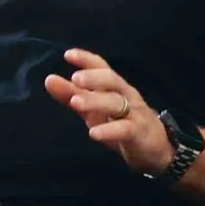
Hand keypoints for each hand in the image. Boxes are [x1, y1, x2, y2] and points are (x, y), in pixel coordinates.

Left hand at [44, 46, 172, 177]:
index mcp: (114, 87)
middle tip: (74, 79)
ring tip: (75, 103)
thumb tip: (49, 79)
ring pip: (116, 102)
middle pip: (111, 80)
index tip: (68, 55)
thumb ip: (72, 95)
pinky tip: (93, 133)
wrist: (155, 151)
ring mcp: (134, 113)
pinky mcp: (139, 133)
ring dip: (95, 101)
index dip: (87, 59)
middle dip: (93, 78)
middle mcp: (126, 94)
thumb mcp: (94, 110)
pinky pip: (124, 129)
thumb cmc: (121, 123)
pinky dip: (109, 130)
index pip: (102, 67)